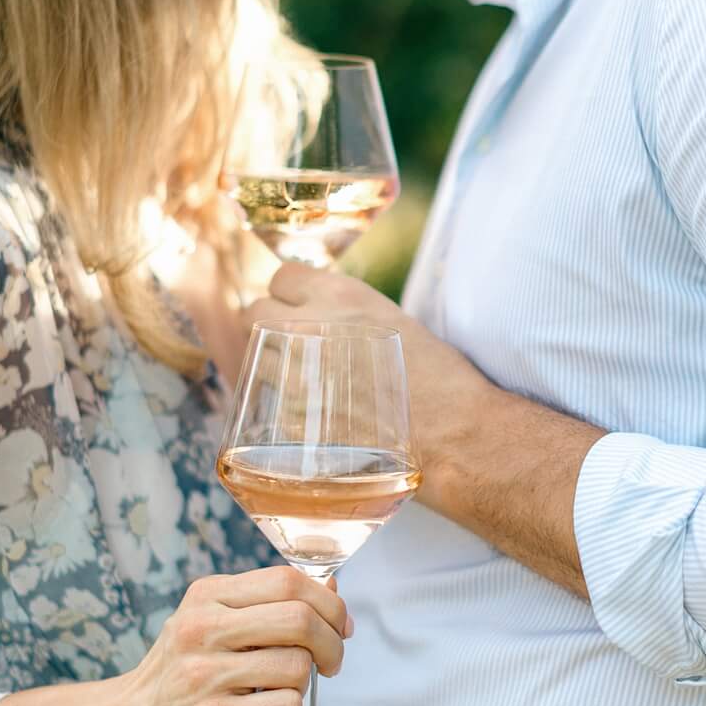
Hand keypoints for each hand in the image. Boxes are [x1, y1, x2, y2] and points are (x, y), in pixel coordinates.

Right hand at [111, 566, 350, 705]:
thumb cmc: (180, 671)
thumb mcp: (211, 621)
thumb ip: (267, 604)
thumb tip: (331, 588)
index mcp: (206, 596)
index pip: (286, 580)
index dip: (328, 603)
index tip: (338, 625)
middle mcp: (202, 628)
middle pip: (299, 619)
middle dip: (331, 643)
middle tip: (329, 662)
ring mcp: (205, 674)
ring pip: (297, 667)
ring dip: (304, 683)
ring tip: (279, 688)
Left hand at [241, 261, 491, 477]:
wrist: (451, 429)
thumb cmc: (436, 375)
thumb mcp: (390, 319)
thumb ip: (345, 310)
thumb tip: (319, 312)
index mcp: (338, 295)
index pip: (280, 277)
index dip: (288, 294)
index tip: (299, 307)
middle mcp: (309, 325)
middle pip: (254, 311)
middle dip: (269, 324)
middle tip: (291, 341)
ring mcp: (295, 370)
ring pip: (257, 355)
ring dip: (273, 361)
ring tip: (303, 377)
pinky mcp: (292, 412)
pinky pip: (269, 396)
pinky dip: (282, 400)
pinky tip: (308, 407)